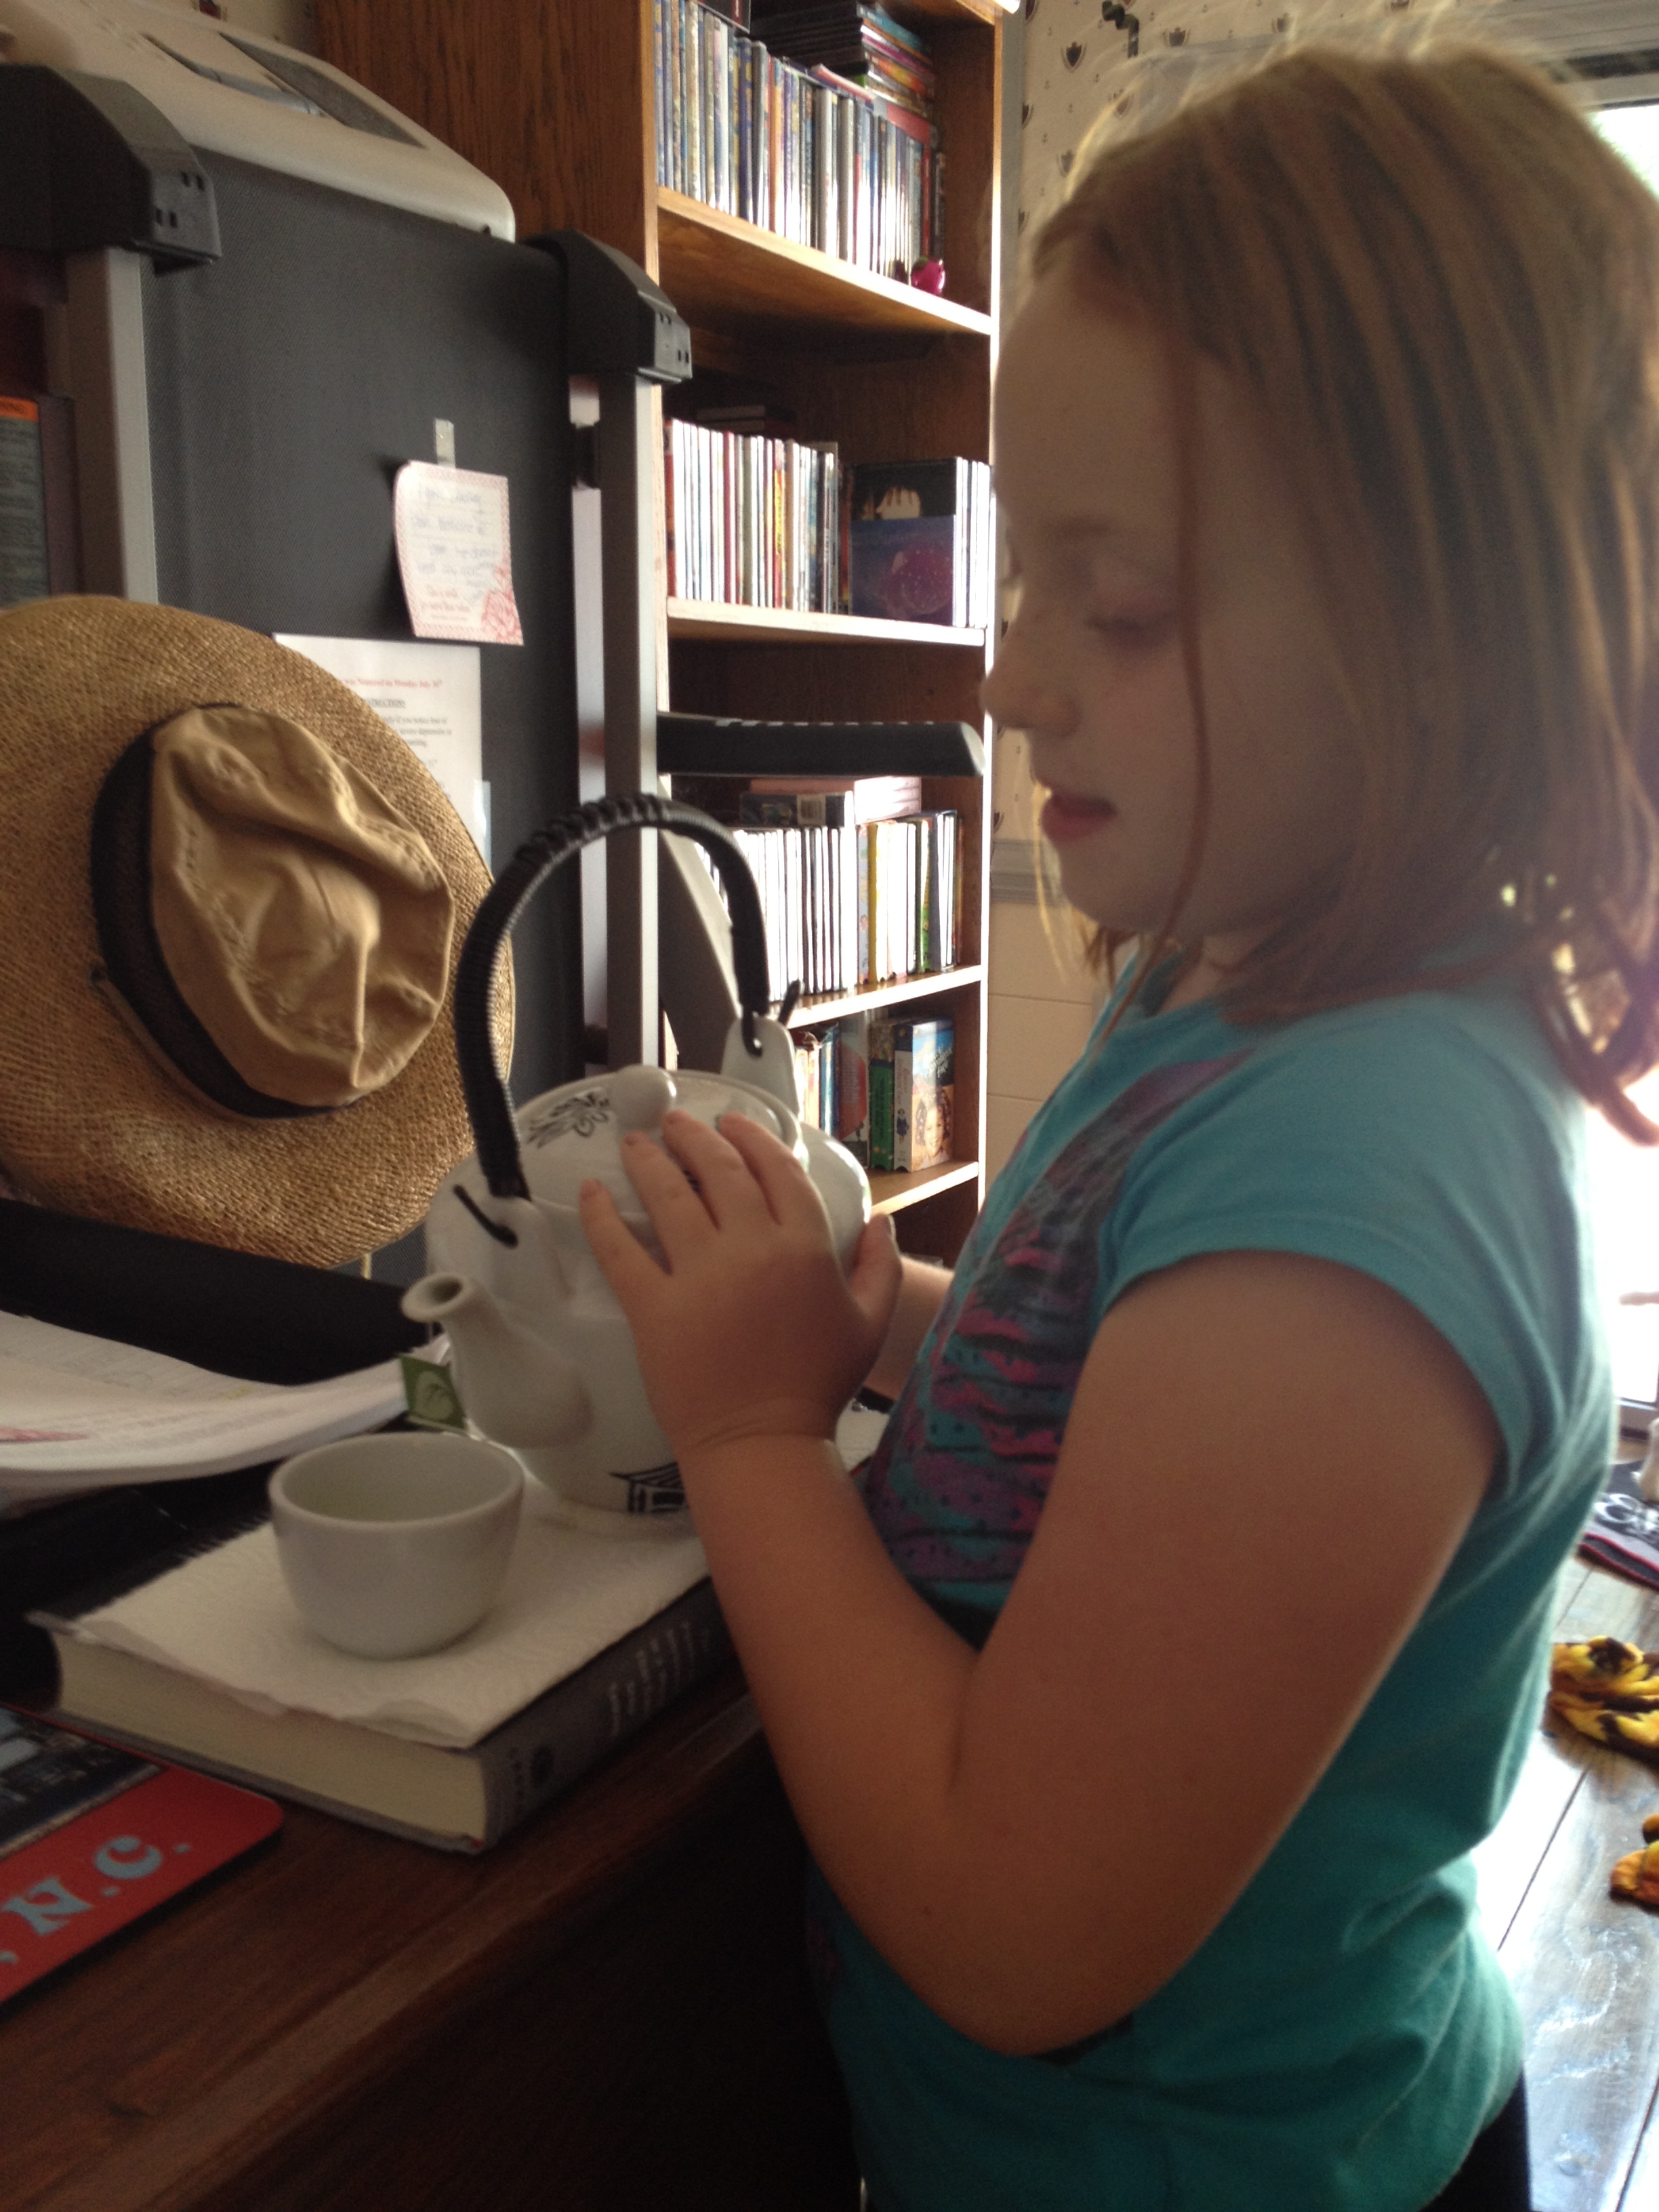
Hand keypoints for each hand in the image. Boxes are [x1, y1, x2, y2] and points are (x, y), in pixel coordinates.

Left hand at [578, 1110, 901, 1460]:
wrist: (762, 1443)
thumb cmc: (817, 1387)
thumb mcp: (868, 1323)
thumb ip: (880, 1266)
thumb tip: (881, 1219)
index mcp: (805, 1249)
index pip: (777, 1171)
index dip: (752, 1139)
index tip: (731, 1123)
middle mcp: (753, 1249)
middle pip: (719, 1171)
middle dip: (693, 1136)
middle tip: (672, 1122)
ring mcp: (701, 1276)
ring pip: (669, 1197)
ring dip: (648, 1161)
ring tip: (633, 1144)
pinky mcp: (654, 1307)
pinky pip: (620, 1251)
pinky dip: (601, 1216)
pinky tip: (590, 1192)